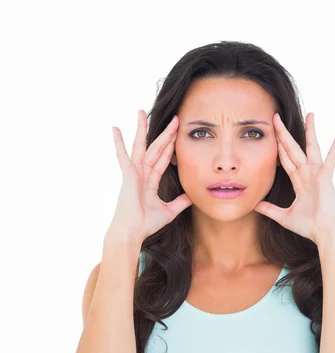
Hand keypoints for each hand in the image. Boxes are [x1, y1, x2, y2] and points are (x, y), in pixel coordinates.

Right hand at [107, 112, 192, 243]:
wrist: (133, 231)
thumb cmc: (146, 223)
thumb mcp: (169, 211)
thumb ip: (180, 202)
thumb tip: (192, 197)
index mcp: (150, 181)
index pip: (163, 159)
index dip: (171, 146)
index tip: (178, 133)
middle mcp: (142, 174)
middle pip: (156, 148)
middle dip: (165, 133)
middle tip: (174, 118)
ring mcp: (134, 173)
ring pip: (142, 146)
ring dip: (142, 129)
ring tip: (142, 112)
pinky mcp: (128, 175)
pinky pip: (123, 156)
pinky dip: (119, 143)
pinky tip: (115, 128)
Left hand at [253, 112, 334, 244]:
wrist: (324, 233)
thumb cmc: (309, 226)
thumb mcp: (284, 216)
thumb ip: (270, 210)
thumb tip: (255, 206)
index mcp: (299, 182)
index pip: (285, 160)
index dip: (278, 147)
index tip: (271, 134)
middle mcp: (308, 174)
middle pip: (293, 149)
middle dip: (284, 133)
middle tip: (276, 116)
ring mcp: (317, 174)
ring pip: (311, 147)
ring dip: (310, 130)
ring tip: (310, 113)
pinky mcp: (326, 176)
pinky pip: (332, 158)